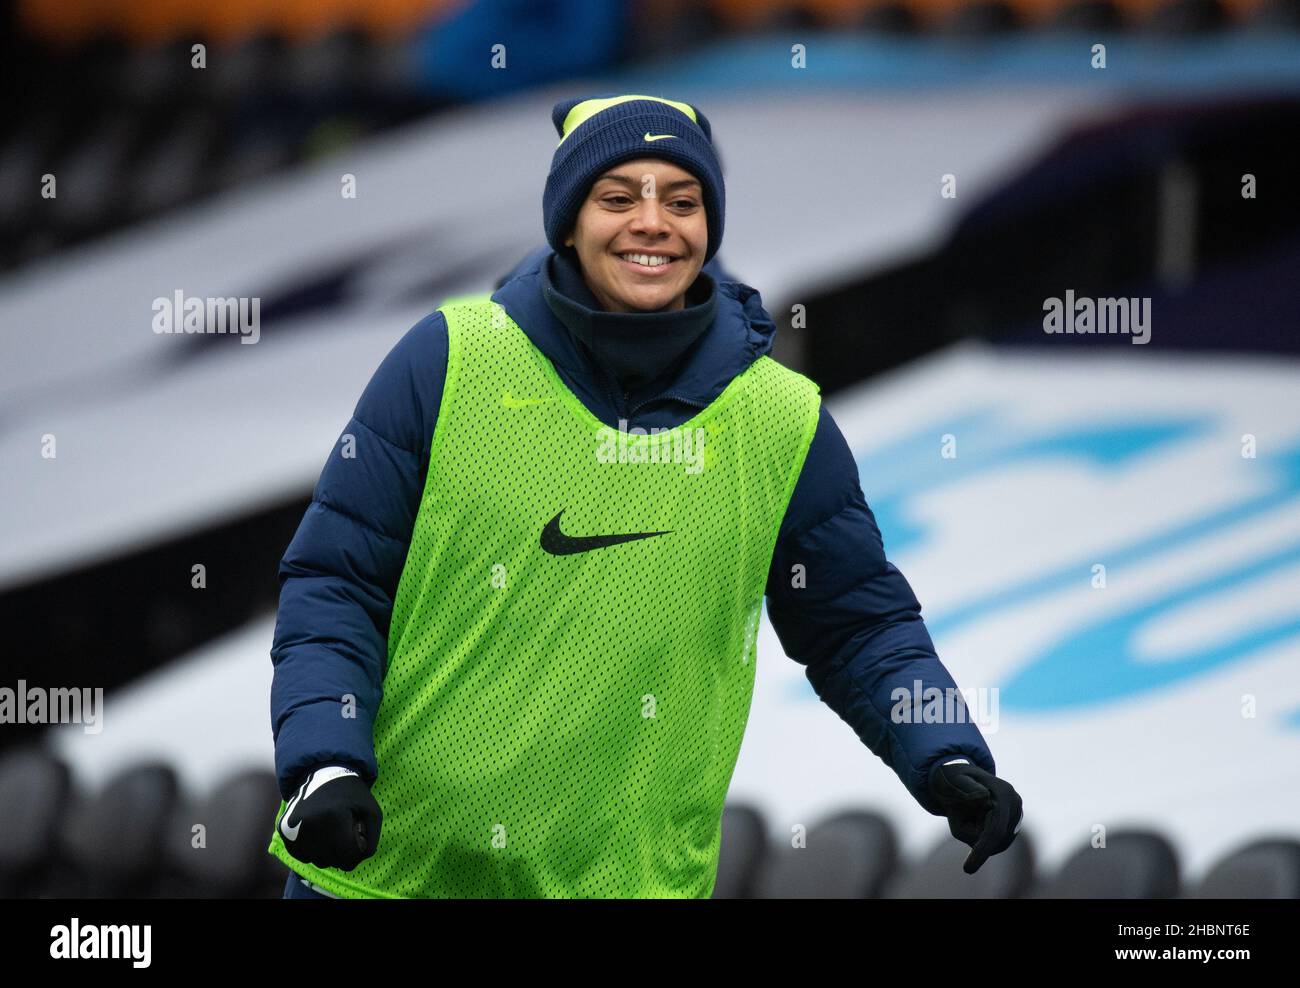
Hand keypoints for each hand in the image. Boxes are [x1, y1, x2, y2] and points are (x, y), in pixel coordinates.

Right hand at [278, 765, 382, 870]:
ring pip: (318, 861)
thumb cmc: (352, 795)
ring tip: (332, 828)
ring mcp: (292, 828)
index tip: (358, 831)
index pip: (350, 859)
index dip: (359, 849)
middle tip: (345, 828)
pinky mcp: (283, 831)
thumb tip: (354, 862)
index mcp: (333, 818)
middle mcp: (309, 824)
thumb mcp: (373, 812)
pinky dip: (314, 849)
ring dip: (329, 852)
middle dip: (345, 851)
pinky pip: (303, 856)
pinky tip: (319, 831)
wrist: (323, 773)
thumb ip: (372, 841)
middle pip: (334, 862)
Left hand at [928, 760, 1022, 874]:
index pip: (995, 830)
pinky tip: (974, 817)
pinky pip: (997, 840)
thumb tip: (983, 798)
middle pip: (996, 840)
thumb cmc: (952, 780)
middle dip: (974, 838)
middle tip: (957, 818)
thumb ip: (965, 791)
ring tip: (965, 813)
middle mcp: (1015, 802)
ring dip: (976, 837)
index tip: (967, 869)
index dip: (982, 851)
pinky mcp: (1014, 820)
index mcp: (1002, 793)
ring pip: (997, 843)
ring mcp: (1017, 812)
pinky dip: (981, 836)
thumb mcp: (951, 783)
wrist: (960, 774)